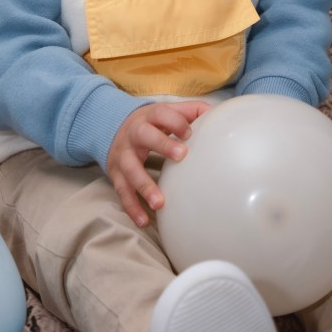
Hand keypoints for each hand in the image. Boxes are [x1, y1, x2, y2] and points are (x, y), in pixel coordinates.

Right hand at [107, 100, 210, 226]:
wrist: (113, 128)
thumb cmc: (152, 123)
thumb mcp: (168, 112)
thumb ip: (193, 112)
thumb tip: (218, 114)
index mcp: (149, 117)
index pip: (161, 113)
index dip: (175, 121)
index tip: (189, 133)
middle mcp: (134, 133)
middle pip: (144, 135)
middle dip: (161, 144)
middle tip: (180, 156)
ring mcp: (123, 154)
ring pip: (130, 168)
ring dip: (144, 186)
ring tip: (159, 203)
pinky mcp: (116, 174)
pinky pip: (122, 192)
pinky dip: (132, 207)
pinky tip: (144, 220)